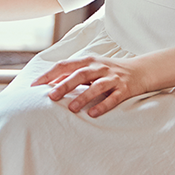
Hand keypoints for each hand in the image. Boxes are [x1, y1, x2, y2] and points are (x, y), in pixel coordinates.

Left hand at [30, 55, 148, 116]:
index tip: (35, 85)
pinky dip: (103, 106)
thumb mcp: (91, 68)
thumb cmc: (108, 71)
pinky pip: (113, 98)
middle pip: (79, 74)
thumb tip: (50, 85)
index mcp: (87, 61)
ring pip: (96, 86)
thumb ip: (72, 74)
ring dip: (83, 97)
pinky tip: (93, 114)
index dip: (49, 74)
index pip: (65, 65)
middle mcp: (99, 67)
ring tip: (71, 108)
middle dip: (64, 85)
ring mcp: (112, 78)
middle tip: (51, 97)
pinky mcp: (124, 89)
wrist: (139, 70)